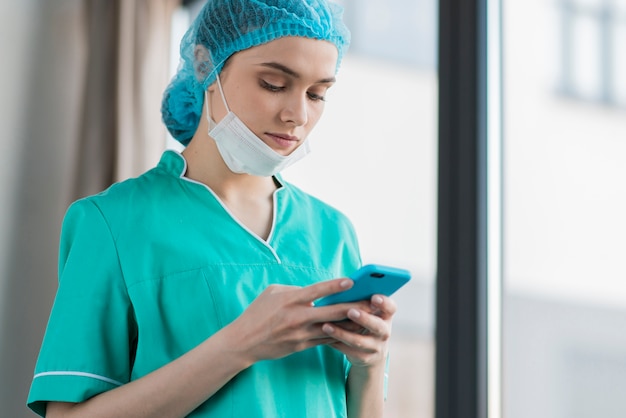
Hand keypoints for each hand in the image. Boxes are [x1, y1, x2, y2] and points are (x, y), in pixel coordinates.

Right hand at [226, 278, 357, 363]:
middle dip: (353, 306)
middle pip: (331, 312)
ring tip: (370, 317)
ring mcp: (301, 334)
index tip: (352, 281)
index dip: (335, 285)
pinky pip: (326, 340)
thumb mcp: (273, 292)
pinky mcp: (302, 346)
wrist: (244, 342)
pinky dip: (341, 335)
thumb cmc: (257, 312)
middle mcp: (297, 317)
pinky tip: (355, 331)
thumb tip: (314, 291)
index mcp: (290, 300)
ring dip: (352, 323)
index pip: (316, 291)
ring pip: (332, 328)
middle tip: (371, 302)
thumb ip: (295, 289)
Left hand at [321, 295, 396, 368]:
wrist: (370, 352)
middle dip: (364, 318)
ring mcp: (376, 347)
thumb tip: (341, 287)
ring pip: (359, 341)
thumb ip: (360, 301)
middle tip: (350, 311)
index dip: (384, 303)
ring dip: (342, 333)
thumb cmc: (364, 322)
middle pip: (377, 326)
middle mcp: (384, 332)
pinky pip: (349, 351)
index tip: (374, 297)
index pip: (390, 307)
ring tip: (326, 326)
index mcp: (386, 315)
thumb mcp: (368, 312)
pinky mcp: (365, 358)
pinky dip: (336, 343)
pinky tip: (324, 337)